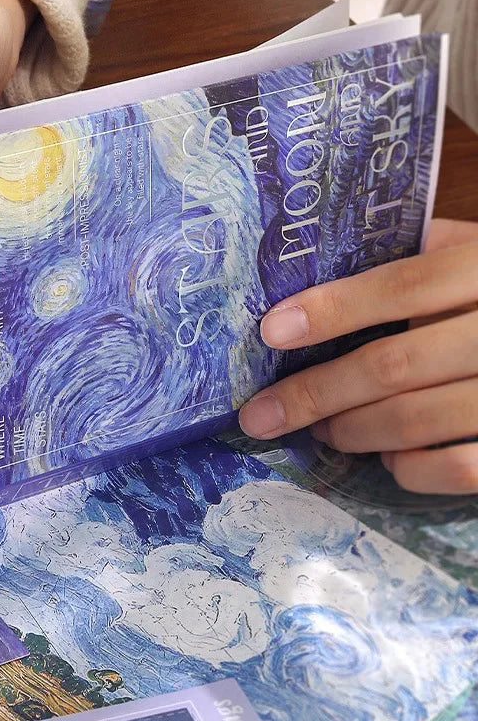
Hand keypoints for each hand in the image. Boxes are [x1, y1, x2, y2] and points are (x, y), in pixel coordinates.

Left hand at [239, 218, 477, 494]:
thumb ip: (430, 250)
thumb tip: (333, 256)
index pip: (403, 285)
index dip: (332, 309)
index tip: (270, 331)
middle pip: (395, 364)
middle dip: (316, 394)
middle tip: (263, 414)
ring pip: (420, 420)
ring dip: (352, 432)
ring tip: (318, 432)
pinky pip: (461, 470)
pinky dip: (410, 468)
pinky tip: (386, 459)